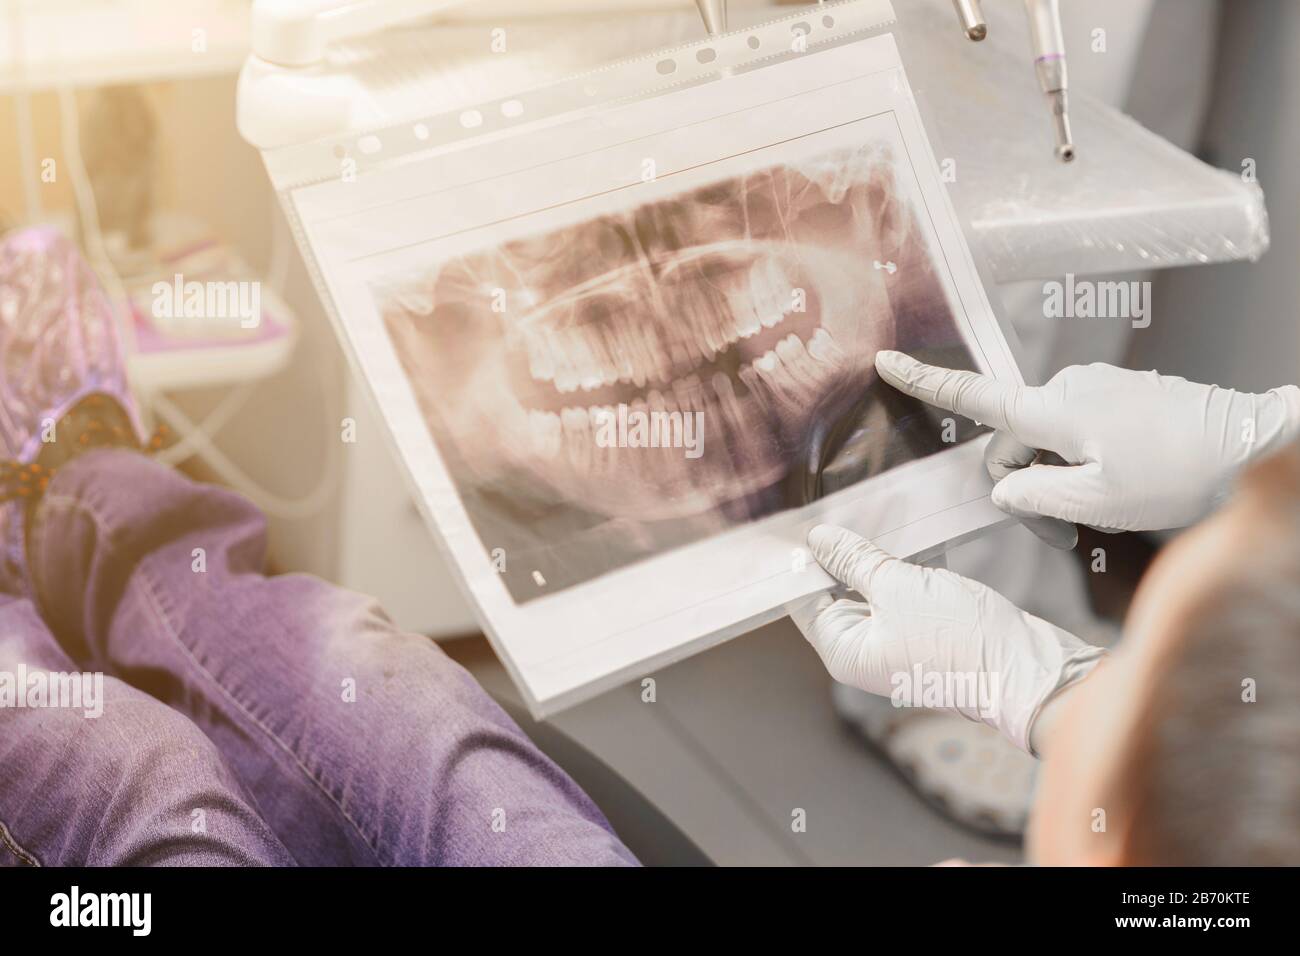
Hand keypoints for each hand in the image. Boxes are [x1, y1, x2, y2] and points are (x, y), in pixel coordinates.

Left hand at [788, 525, 1104, 753]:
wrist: (1026, 669)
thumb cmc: (959, 640)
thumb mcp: (896, 587)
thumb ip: (853, 560)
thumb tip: (818, 540)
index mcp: (842, 650)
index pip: (802, 600)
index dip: (802, 561)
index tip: (803, 522)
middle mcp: (863, 650)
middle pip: (835, 592)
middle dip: (841, 553)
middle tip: (842, 509)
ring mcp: (894, 641)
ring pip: (872, 588)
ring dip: (876, 556)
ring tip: (876, 515)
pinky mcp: (923, 630)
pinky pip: (901, 592)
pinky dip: (904, 567)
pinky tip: (910, 537)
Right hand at [875, 351, 1299, 542]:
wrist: (1251, 444)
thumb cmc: (1178, 474)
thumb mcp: (1095, 502)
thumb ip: (1032, 494)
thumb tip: (1004, 486)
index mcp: (1054, 410)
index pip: (973, 396)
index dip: (924, 383)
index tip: (885, 362)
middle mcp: (1068, 388)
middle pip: (1013, 442)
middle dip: (1024, 487)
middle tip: (1063, 537)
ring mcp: (1096, 390)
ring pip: (1047, 442)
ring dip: (1057, 482)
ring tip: (1097, 520)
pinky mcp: (1120, 397)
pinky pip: (1078, 433)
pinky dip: (1082, 467)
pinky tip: (1117, 493)